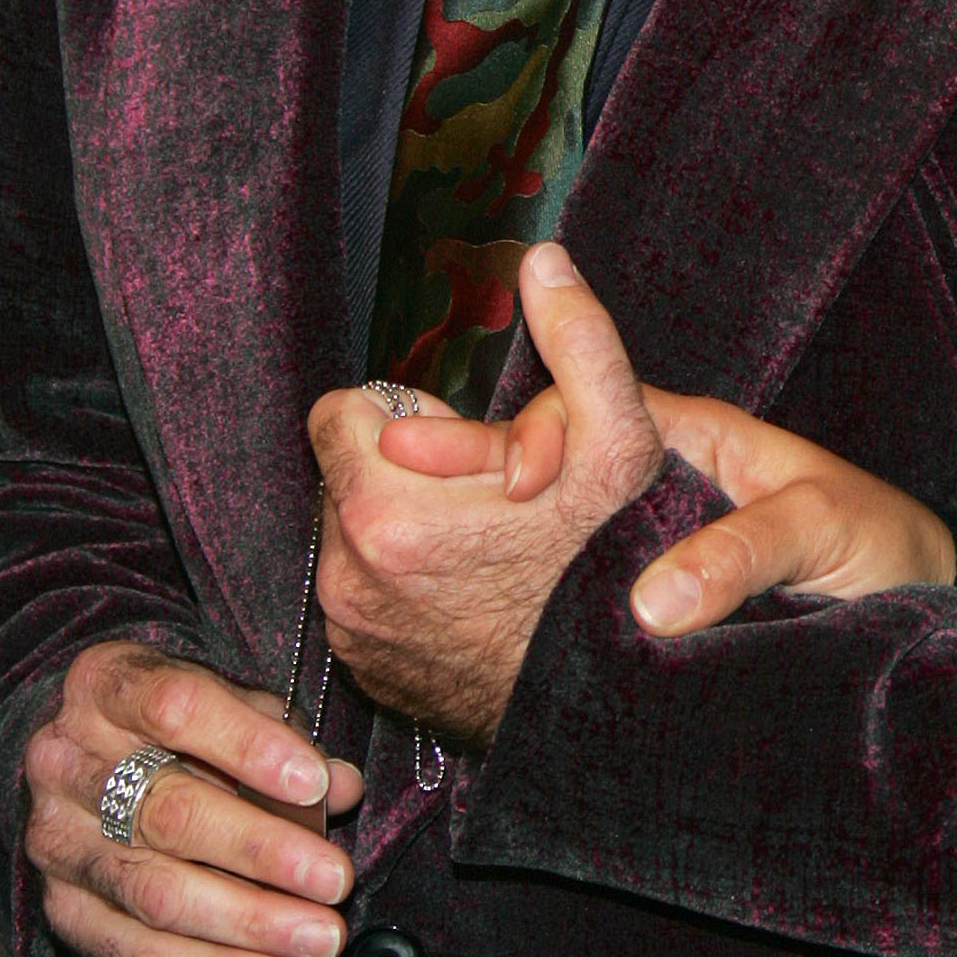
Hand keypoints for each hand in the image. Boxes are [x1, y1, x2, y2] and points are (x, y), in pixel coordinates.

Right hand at [23, 643, 363, 956]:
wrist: (94, 757)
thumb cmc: (186, 723)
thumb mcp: (232, 703)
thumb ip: (286, 736)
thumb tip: (341, 787)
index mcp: (108, 685)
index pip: (177, 707)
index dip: (250, 746)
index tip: (316, 782)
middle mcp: (66, 761)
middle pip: (170, 814)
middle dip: (263, 853)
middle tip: (336, 881)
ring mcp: (57, 842)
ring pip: (156, 893)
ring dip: (249, 924)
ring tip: (320, 940)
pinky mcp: (62, 910)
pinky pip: (137, 955)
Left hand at [310, 245, 663, 745]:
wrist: (616, 698)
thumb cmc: (615, 567)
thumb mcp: (619, 444)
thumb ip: (580, 340)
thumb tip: (545, 258)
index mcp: (383, 512)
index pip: (337, 414)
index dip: (405, 413)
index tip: (459, 442)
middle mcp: (346, 578)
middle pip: (347, 474)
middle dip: (404, 470)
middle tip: (482, 494)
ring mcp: (351, 633)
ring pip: (352, 535)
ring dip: (401, 528)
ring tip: (482, 548)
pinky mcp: (365, 670)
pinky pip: (363, 595)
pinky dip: (404, 586)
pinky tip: (471, 595)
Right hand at [378, 257, 955, 638]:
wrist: (920, 616)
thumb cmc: (883, 548)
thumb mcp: (827, 529)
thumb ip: (750, 547)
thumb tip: (654, 600)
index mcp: (686, 444)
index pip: (589, 416)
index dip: (541, 436)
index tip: (519, 480)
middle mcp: (645, 492)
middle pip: (535, 470)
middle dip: (466, 479)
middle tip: (391, 485)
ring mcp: (627, 550)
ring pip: (527, 536)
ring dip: (469, 543)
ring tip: (396, 570)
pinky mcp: (624, 617)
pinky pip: (547, 598)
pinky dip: (498, 606)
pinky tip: (452, 634)